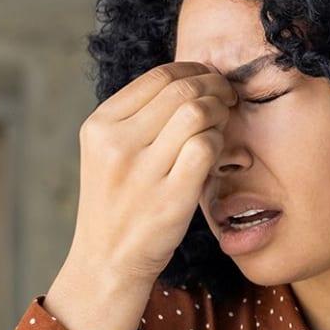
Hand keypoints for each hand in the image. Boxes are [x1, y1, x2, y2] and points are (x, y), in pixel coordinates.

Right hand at [66, 61, 238, 284]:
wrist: (107, 260)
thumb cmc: (119, 201)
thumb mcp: (110, 152)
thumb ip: (140, 117)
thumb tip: (191, 79)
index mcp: (100, 125)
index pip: (158, 76)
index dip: (194, 70)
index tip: (210, 80)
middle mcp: (116, 143)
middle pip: (182, 88)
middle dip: (215, 86)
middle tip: (228, 98)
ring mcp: (141, 171)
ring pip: (197, 112)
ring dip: (221, 112)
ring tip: (224, 123)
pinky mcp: (169, 197)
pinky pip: (206, 147)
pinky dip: (220, 142)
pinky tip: (218, 153)